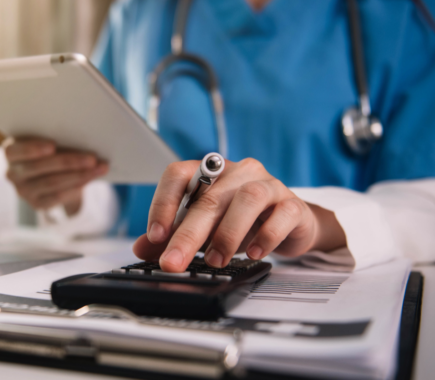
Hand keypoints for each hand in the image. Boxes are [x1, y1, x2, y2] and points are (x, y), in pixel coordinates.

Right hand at [5, 137, 108, 215]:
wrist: (51, 173)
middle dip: (69, 162)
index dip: (33, 148)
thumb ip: (57, 139)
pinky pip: (57, 197)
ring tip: (99, 168)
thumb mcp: (48, 141)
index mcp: (11, 151)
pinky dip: (76, 187)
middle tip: (92, 158)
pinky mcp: (37, 204)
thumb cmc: (51, 149)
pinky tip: (90, 180)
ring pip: (52, 183)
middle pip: (39, 167)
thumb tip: (82, 137)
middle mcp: (12, 173)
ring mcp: (23, 191)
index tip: (53, 145)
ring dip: (79, 175)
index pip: (16, 150)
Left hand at [132, 158, 345, 271]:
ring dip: (227, 233)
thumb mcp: (205, 228)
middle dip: (188, 234)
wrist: (290, 224)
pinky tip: (253, 253)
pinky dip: (266, 236)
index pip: (178, 174)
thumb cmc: (244, 221)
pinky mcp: (292, 204)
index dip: (163, 202)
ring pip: (247, 199)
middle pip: (209, 198)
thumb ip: (174, 234)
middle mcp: (238, 172)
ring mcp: (268, 185)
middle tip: (173, 262)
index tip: (155, 235)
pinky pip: (281, 215)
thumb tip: (141, 248)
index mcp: (210, 173)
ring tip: (215, 260)